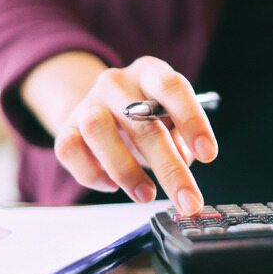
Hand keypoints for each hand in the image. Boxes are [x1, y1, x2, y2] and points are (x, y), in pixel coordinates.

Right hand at [48, 55, 217, 215]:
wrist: (98, 109)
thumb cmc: (144, 116)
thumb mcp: (169, 118)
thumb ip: (180, 137)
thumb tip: (182, 162)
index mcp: (149, 72)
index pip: (172, 87)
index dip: (192, 121)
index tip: (208, 155)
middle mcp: (116, 83)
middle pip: (142, 123)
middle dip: (170, 169)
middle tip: (188, 200)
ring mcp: (87, 104)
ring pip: (99, 132)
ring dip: (127, 171)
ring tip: (147, 195)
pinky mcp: (64, 129)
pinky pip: (71, 152)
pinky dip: (94, 174)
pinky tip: (113, 185)